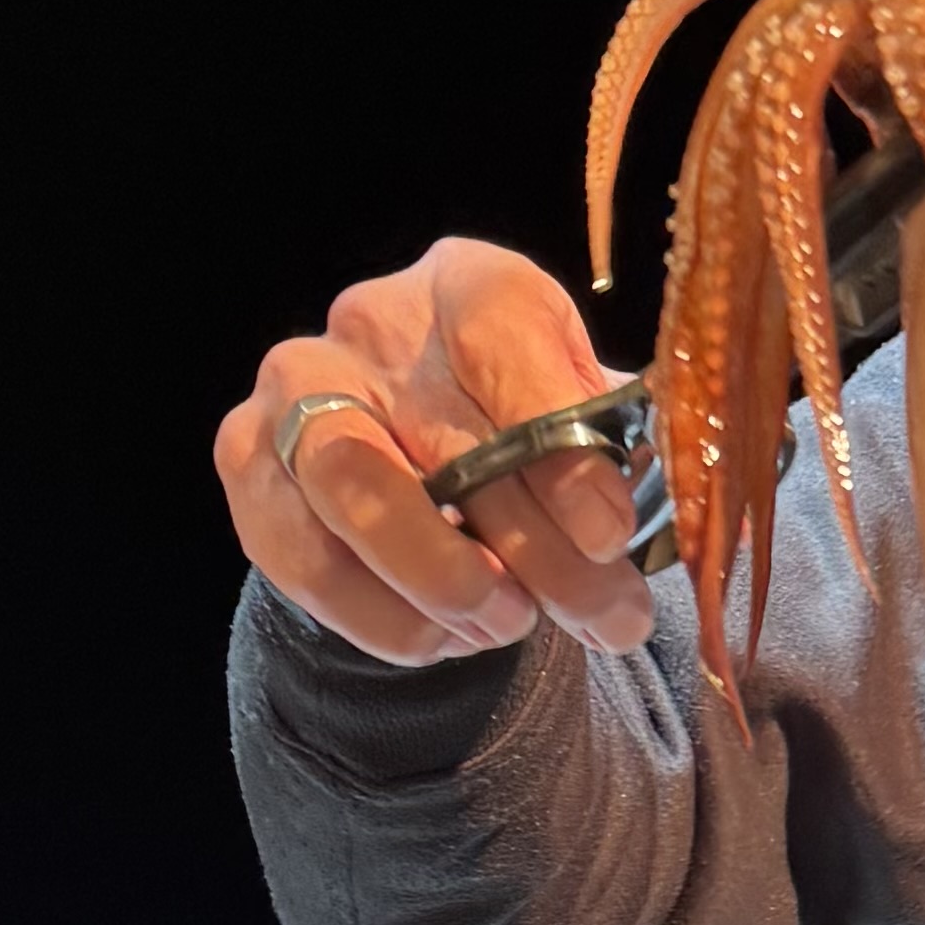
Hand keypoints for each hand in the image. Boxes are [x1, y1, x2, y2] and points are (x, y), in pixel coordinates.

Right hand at [217, 238, 655, 665]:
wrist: (424, 441)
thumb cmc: (528, 420)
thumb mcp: (590, 414)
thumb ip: (622, 453)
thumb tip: (676, 520)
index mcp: (473, 285)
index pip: (507, 347)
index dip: (562, 451)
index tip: (609, 535)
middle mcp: (374, 322)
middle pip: (448, 444)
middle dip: (539, 555)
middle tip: (606, 620)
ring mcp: (297, 387)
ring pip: (356, 493)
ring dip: (445, 581)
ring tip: (513, 628)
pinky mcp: (249, 460)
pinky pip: (303, 555)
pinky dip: (381, 615)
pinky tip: (446, 638)